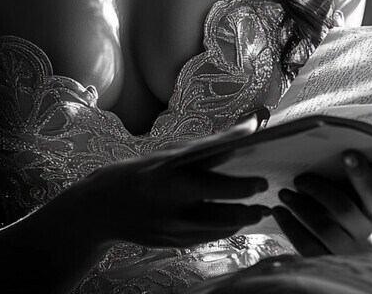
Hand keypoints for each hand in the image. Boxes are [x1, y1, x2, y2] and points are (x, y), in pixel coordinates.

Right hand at [79, 116, 269, 248]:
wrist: (103, 206)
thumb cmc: (145, 170)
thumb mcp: (172, 153)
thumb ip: (212, 145)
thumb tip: (250, 128)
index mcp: (173, 179)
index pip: (217, 184)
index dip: (244, 185)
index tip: (264, 180)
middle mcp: (174, 208)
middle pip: (223, 214)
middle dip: (250, 209)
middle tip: (267, 199)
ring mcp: (173, 230)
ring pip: (219, 230)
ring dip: (244, 221)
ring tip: (261, 211)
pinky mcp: (172, 244)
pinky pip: (208, 238)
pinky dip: (226, 229)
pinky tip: (239, 220)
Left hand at [271, 151, 371, 254]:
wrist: (363, 251)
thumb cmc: (357, 212)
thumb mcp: (361, 199)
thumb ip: (350, 183)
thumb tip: (320, 159)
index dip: (360, 172)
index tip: (346, 154)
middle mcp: (368, 235)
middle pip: (343, 209)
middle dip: (318, 190)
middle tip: (299, 178)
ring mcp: (350, 253)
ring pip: (324, 229)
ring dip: (300, 208)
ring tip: (284, 194)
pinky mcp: (330, 265)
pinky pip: (308, 247)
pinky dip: (290, 227)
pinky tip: (280, 213)